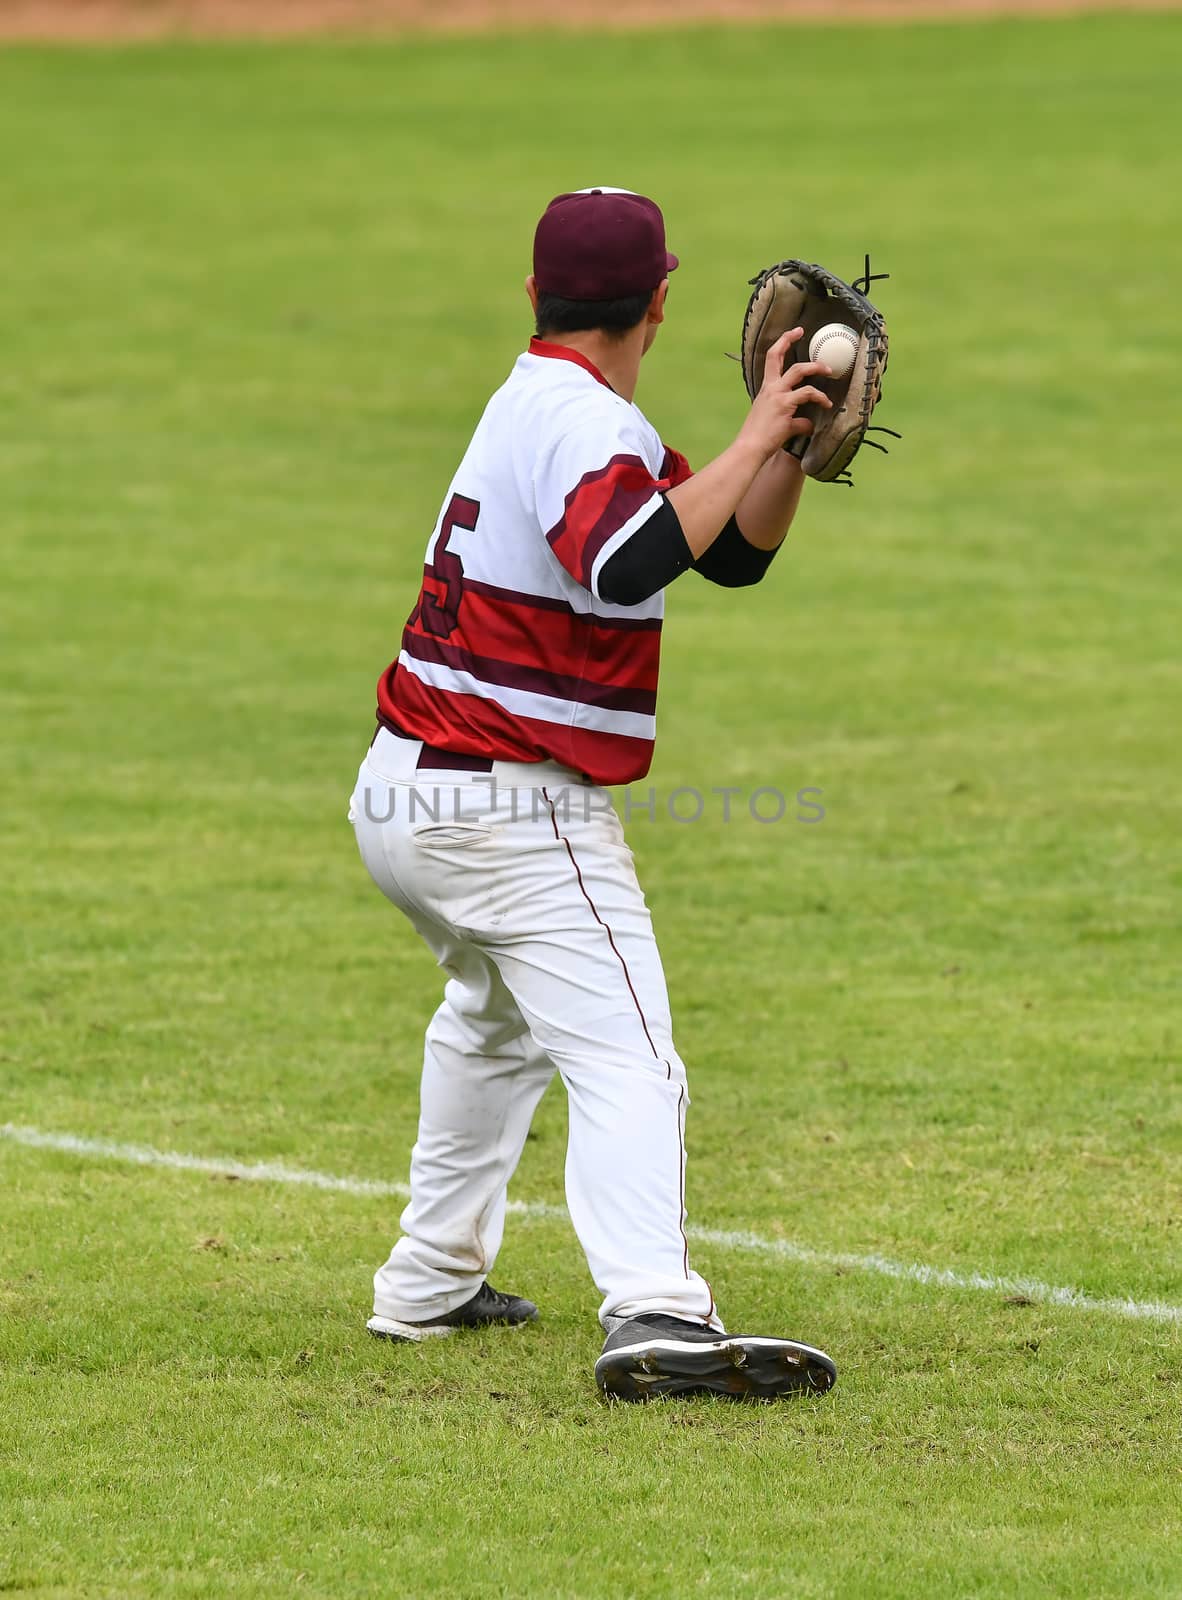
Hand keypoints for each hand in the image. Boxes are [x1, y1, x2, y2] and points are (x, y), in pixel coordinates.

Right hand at [737, 329, 833, 461]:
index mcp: (766, 388)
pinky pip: (807, 399)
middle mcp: (772, 389)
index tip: (796, 332)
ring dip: (817, 370)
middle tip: (825, 361)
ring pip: (800, 373)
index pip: (773, 357)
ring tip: (829, 372)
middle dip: (811, 359)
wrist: (749, 448)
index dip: (784, 341)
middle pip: (791, 363)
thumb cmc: (757, 435)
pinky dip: (818, 402)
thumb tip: (807, 423)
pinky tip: (825, 408)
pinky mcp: (786, 409)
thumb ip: (790, 416)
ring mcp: (779, 398)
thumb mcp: (771, 419)